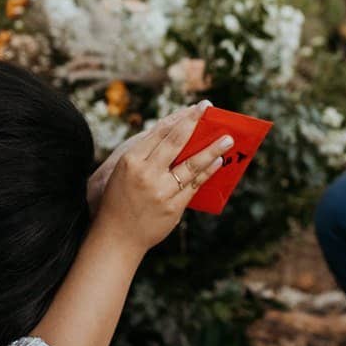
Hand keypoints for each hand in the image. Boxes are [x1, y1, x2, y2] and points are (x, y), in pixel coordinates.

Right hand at [95, 104, 233, 251]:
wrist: (117, 237)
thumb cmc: (120, 200)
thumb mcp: (125, 172)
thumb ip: (147, 155)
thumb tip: (177, 135)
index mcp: (131, 160)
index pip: (160, 132)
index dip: (179, 118)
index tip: (195, 108)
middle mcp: (146, 173)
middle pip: (176, 142)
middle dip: (194, 121)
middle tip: (209, 108)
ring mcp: (160, 190)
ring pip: (191, 164)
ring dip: (212, 149)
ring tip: (228, 139)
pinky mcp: (172, 207)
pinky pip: (195, 185)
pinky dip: (207, 172)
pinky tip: (218, 162)